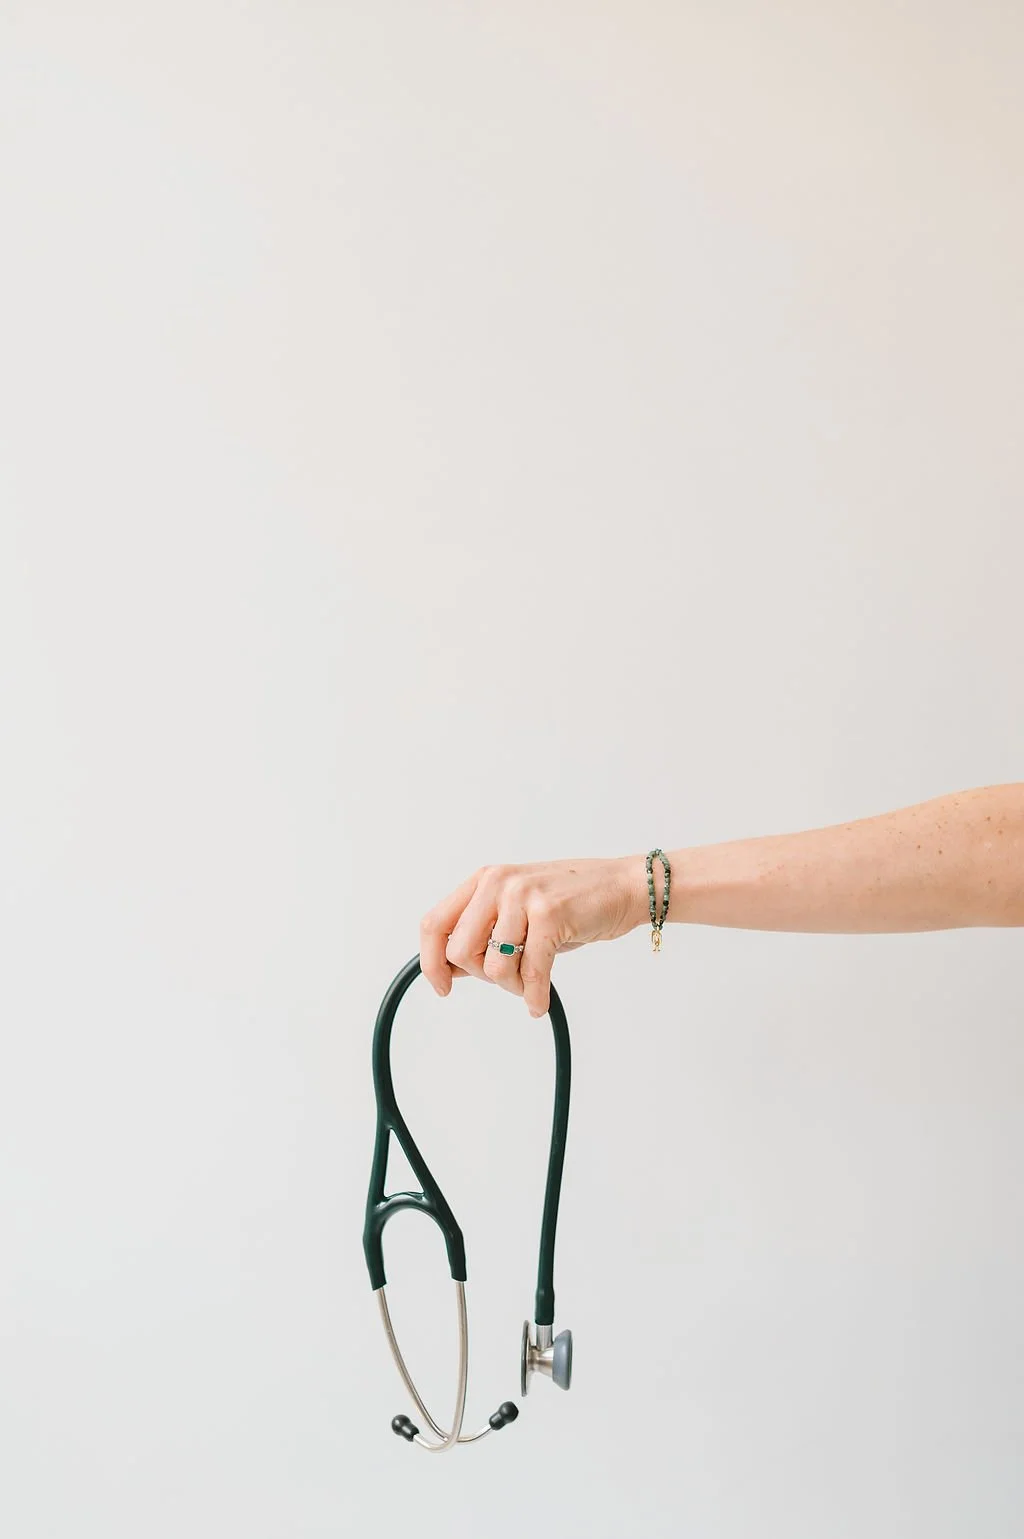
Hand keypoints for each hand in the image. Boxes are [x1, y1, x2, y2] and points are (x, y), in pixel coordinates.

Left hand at [419, 855, 642, 1016]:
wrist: (623, 885)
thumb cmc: (572, 901)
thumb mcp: (518, 909)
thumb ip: (484, 932)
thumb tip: (448, 969)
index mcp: (484, 880)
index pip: (435, 924)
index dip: (431, 962)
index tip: (443, 986)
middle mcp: (498, 883)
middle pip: (460, 951)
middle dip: (483, 976)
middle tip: (509, 977)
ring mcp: (524, 897)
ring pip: (495, 967)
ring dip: (513, 987)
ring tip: (531, 982)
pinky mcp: (550, 916)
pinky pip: (531, 973)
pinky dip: (535, 996)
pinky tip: (540, 1004)